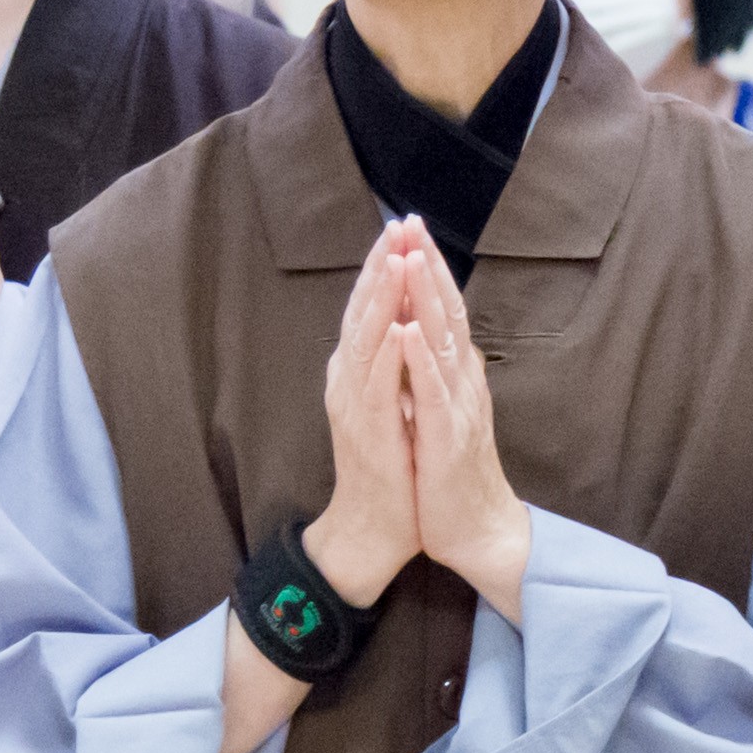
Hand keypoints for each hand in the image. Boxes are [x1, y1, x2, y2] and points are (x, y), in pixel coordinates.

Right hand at [304, 235, 422, 606]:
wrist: (372, 528)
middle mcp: (348, 381)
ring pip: (365, 341)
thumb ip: (392, 364)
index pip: (370, 307)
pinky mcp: (367, 434)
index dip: (384, 266)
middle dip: (381, 266)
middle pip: (362, 312)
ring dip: (381, 299)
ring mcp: (354, 405)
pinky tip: (397, 329)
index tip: (403, 227)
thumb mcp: (392, 403)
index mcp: (357, 371)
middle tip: (398, 224)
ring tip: (396, 258)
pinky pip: (377, 389)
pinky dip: (386, 357)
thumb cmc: (387, 467)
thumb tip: (403, 322)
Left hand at [379, 218, 533, 621]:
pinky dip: (421, 360)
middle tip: (411, 222)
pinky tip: (409, 332)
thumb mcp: (441, 413)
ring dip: (426, 299)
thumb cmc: (453, 475)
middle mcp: (463, 383)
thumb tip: (422, 334)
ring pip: (443, 343)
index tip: (409, 229)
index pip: (444, 311)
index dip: (428, 269)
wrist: (480, 532)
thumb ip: (435, 374)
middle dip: (427, 266)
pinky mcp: (447, 439)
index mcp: (457, 376)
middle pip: (447, 313)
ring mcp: (458, 409)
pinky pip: (432, 393)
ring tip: (410, 258)